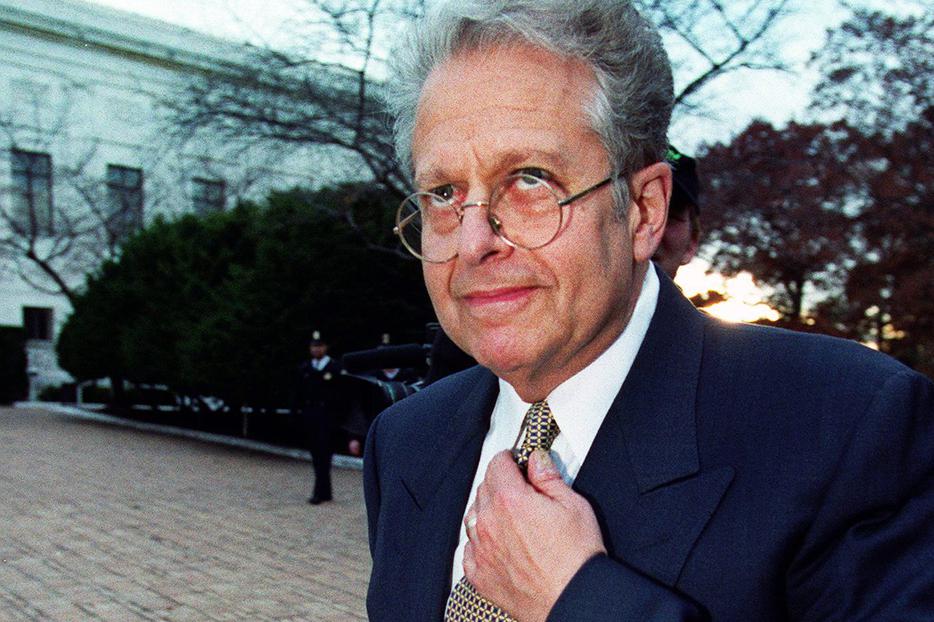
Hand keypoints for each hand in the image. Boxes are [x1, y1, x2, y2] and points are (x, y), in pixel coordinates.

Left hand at [463, 449, 605, 621]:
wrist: (574, 599)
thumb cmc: (576, 558)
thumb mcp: (573, 505)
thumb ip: (549, 478)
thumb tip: (536, 461)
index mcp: (511, 500)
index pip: (498, 464)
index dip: (509, 459)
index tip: (515, 461)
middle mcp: (490, 523)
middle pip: (484, 488)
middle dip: (500, 482)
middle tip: (519, 488)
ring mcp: (482, 550)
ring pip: (474, 516)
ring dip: (488, 510)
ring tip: (510, 516)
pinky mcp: (480, 574)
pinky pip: (470, 548)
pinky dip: (480, 541)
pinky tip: (498, 542)